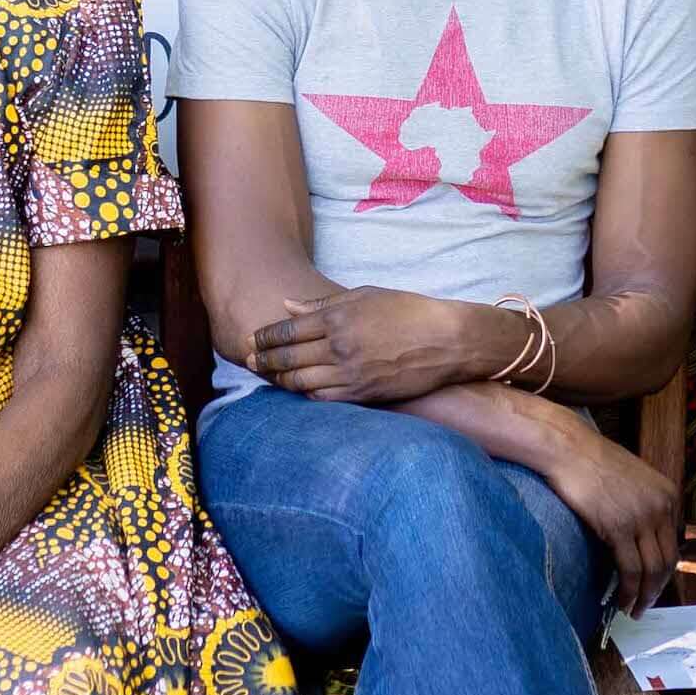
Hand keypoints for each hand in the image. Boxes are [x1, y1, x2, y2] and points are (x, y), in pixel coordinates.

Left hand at [242, 288, 506, 404]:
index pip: (286, 330)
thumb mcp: (365, 296)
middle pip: (286, 359)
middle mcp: (339, 348)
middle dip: (262, 360)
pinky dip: (305, 395)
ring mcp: (350, 374)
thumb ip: (323, 304)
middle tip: (248, 360)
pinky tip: (299, 390)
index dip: (264, 337)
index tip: (252, 339)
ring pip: (299, 382)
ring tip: (269, 376)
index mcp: (337, 319)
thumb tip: (287, 305)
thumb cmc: (408, 311)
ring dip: (279, 380)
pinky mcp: (363, 394)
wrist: (447, 341)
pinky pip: (322, 399)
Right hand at [538, 419, 681, 603]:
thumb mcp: (632, 479)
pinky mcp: (619, 527)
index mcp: (669, 494)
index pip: (674, 542)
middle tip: (646, 605)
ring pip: (653, 569)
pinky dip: (629, 590)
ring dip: (645, 596)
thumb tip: (642, 537)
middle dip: (658, 588)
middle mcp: (661, 506)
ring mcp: (641, 517)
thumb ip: (645, 504)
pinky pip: (630, 569)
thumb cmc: (592, 461)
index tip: (652, 584)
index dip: (664, 569)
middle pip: (668, 560)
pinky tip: (621, 601)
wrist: (568, 448)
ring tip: (634, 610)